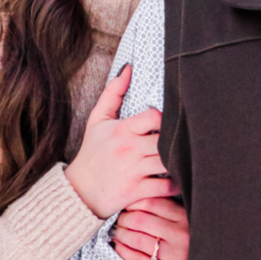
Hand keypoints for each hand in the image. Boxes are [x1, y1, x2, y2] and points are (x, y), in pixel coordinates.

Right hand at [66, 65, 176, 217]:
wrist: (79, 191)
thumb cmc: (92, 153)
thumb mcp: (97, 121)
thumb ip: (113, 93)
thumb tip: (128, 67)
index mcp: (122, 130)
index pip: (154, 117)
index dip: (165, 120)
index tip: (164, 125)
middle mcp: (129, 150)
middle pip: (166, 141)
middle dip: (175, 142)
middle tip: (181, 143)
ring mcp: (133, 172)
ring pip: (169, 163)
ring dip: (178, 163)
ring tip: (180, 160)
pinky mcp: (137, 192)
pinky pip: (165, 188)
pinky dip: (174, 186)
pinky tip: (175, 180)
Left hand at [114, 195, 189, 259]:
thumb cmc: (190, 247)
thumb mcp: (185, 224)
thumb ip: (168, 211)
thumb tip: (135, 199)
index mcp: (186, 218)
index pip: (152, 203)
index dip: (134, 203)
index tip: (127, 207)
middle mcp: (183, 235)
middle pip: (140, 220)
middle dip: (124, 219)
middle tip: (120, 221)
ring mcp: (176, 255)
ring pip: (136, 239)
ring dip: (121, 234)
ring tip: (118, 233)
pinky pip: (137, 259)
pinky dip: (123, 251)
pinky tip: (119, 247)